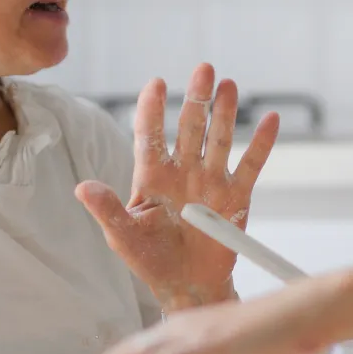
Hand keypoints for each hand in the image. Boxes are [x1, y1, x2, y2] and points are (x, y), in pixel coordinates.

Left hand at [76, 64, 279, 310]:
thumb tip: (81, 187)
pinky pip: (250, 166)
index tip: (156, 83)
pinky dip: (261, 144)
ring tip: (228, 85)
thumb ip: (107, 210)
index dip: (152, 109)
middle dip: (196, 99)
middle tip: (203, 69)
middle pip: (190, 128)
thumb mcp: (123, 236)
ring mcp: (211, 181)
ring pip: (219, 139)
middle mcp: (183, 172)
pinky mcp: (236, 197)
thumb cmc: (150, 259)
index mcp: (152, 177)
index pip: (150, 136)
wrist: (187, 284)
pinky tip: (270, 119)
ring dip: (224, 112)